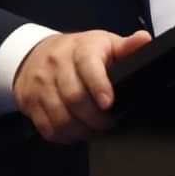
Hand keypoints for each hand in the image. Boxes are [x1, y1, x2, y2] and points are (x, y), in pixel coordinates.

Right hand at [12, 28, 152, 143]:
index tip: (108, 103)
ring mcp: (41, 83)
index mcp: (81, 48)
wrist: (35, 54)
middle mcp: (57, 64)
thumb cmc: (77, 52)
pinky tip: (74, 131)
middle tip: (107, 123)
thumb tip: (144, 39)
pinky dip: (64, 136)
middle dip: (95, 118)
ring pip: (61, 116)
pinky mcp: (30, 102)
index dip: (99, 86)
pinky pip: (47, 127)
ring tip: (92, 129)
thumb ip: (126, 47)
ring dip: (81, 130)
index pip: (88, 66)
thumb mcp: (103, 43)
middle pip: (75, 97)